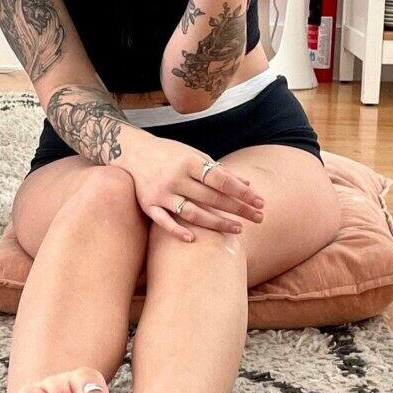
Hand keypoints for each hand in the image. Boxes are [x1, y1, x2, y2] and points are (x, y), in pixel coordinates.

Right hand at [118, 130, 265, 242]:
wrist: (132, 152)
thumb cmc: (170, 154)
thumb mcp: (194, 156)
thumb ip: (218, 170)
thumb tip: (247, 184)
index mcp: (188, 162)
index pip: (221, 179)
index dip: (242, 192)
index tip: (260, 201)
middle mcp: (175, 177)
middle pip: (211, 198)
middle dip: (238, 208)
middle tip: (259, 217)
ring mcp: (161, 193)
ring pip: (192, 212)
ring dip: (216, 223)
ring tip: (238, 229)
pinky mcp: (148, 205)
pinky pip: (163, 221)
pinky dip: (177, 231)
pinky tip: (194, 239)